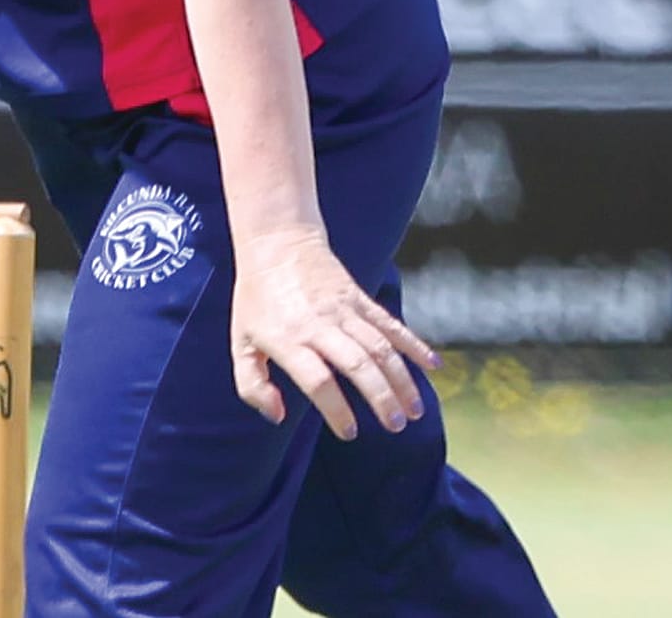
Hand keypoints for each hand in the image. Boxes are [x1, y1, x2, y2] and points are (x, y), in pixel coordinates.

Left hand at [229, 225, 437, 440]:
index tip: (350, 431)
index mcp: (288, 339)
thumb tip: (277, 416)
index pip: (318, 380)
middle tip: (396, 425)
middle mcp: (319, 324)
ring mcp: (343, 309)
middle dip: (381, 398)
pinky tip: (432, 365)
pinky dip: (413, 344)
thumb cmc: (256, 299)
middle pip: (357, 364)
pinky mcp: (359, 297)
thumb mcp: (239, 342)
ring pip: (380, 346)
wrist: (276, 241)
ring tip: (414, 410)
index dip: (336, 408)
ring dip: (401, 379)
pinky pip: (390, 323)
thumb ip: (252, 385)